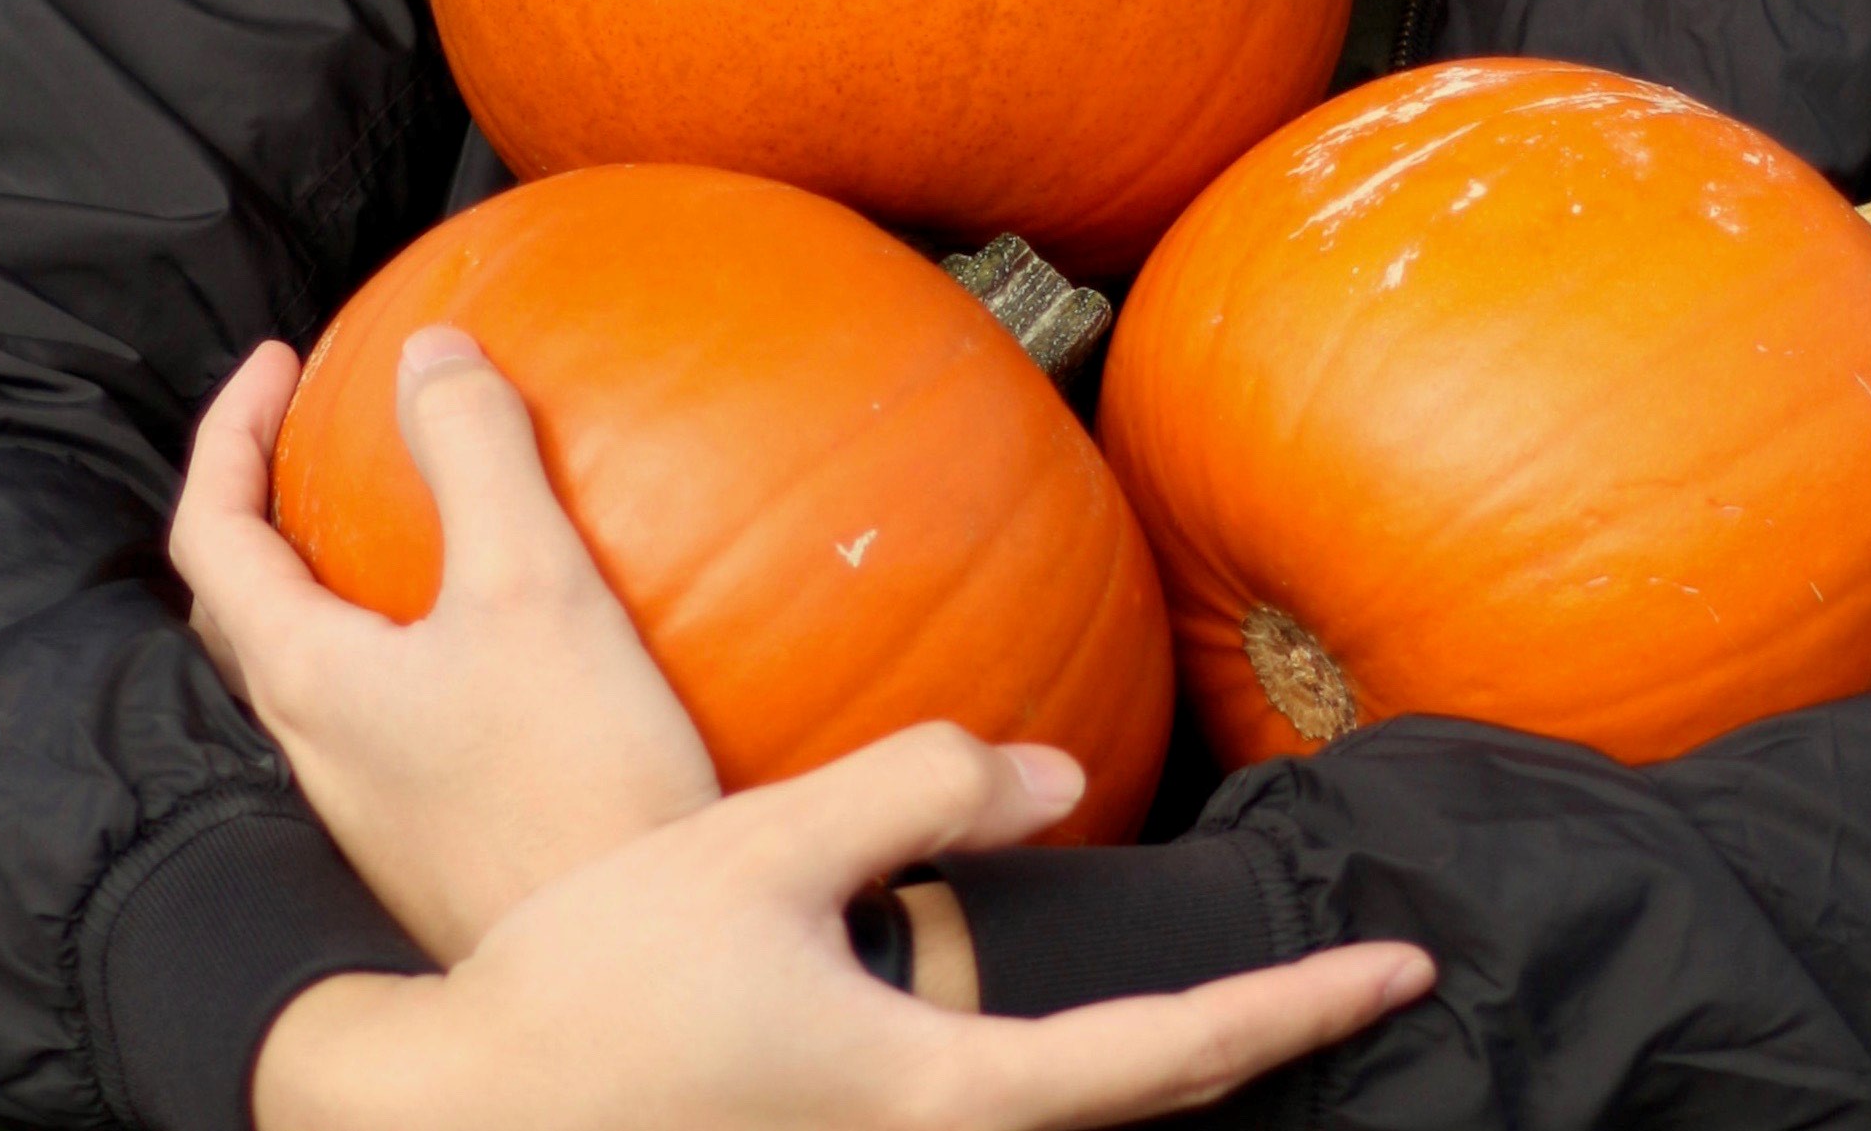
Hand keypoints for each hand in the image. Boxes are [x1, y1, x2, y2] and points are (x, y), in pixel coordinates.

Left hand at [171, 326, 719, 958]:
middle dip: (265, 497)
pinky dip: (413, 623)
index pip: (210, 534)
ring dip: (336, 565)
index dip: (228, 431)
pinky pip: (394, 697)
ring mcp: (373, 799)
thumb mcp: (528, 585)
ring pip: (316, 655)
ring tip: (411, 502)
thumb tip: (426, 349)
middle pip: (247, 600)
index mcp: (306, 680)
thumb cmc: (570, 780)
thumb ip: (475, 450)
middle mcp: (314, 746)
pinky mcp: (435, 829)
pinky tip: (512, 614)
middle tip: (325, 422)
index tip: (283, 359)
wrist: (623, 976)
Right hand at [251, 724, 1431, 1130]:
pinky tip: (1016, 972)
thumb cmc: (601, 982)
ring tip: (1219, 975)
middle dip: (1256, 1040)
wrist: (468, 1111)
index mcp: (938, 1096)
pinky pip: (979, 1095)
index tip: (1402, 968)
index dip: (1297, 1011)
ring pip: (1056, 1105)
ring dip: (1153, 1049)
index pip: (1167, 1057)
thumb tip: (1063, 773)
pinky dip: (1050, 1049)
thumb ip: (919, 794)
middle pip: (1137, 1100)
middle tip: (1353, 976)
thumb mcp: (766, 851)